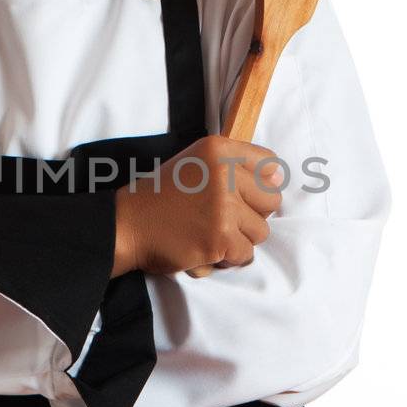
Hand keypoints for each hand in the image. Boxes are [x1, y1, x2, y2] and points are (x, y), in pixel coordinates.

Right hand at [111, 135, 282, 275]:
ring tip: (209, 233)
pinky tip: (204, 248)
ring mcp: (223, 207)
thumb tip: (280, 176)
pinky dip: (227, 258)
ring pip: (261, 231)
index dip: (260, 185)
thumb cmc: (161, 197)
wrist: (126, 225)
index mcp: (218, 149)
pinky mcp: (219, 238)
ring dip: (239, 239)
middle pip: (272, 201)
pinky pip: (245, 254)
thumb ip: (234, 164)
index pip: (269, 164)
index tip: (241, 195)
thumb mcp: (195, 163)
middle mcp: (224, 173)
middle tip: (222, 218)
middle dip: (251, 215)